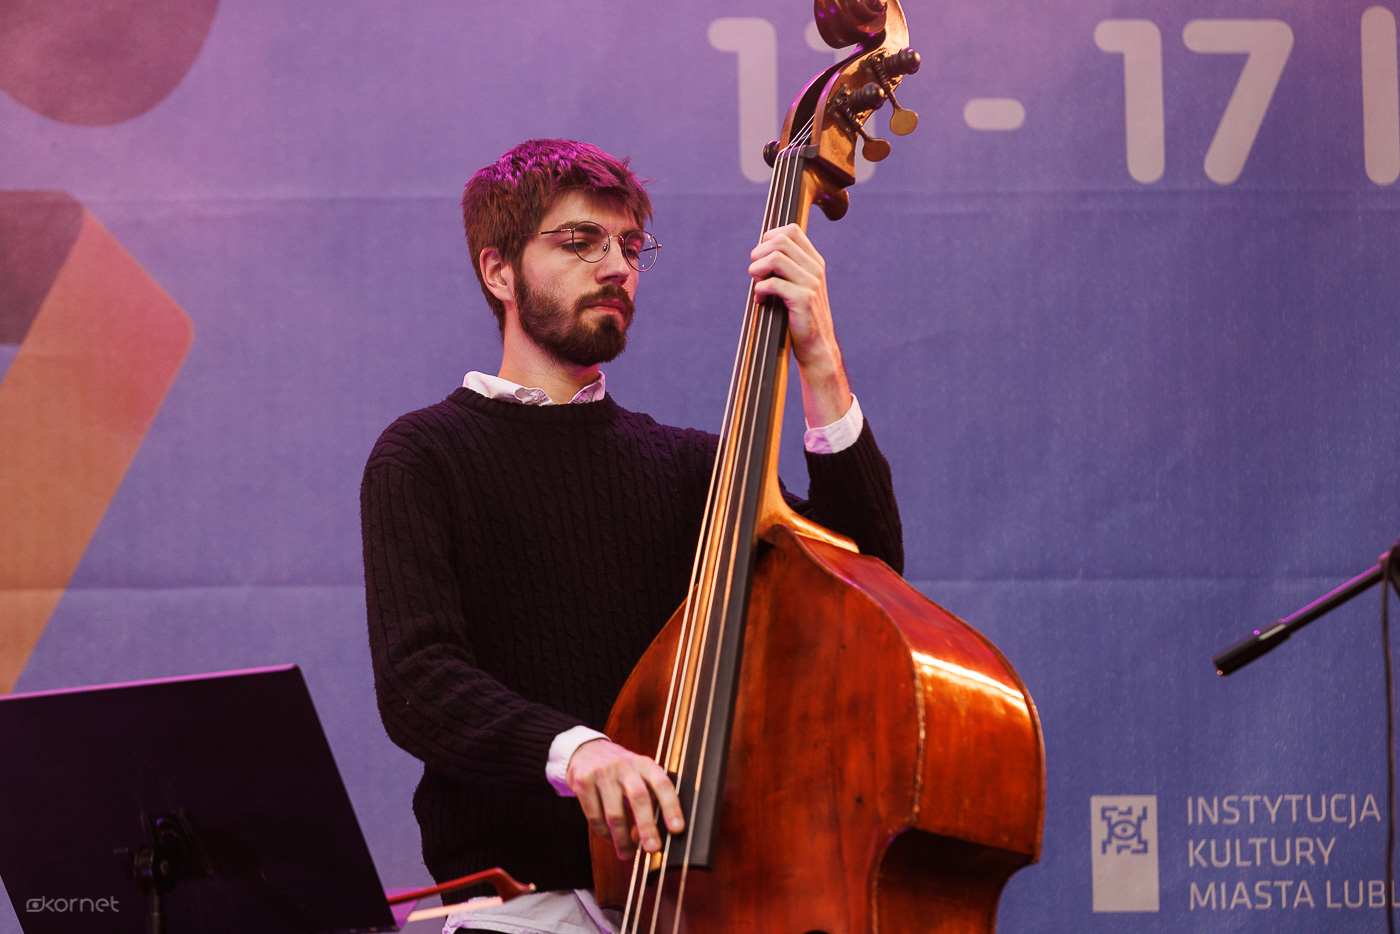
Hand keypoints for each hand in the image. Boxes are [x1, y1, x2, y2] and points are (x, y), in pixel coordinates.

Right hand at [565, 738, 684, 859]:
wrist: (586, 751)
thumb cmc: (621, 770)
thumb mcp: (639, 773)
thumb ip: (650, 797)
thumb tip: (656, 835)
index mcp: (644, 763)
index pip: (662, 784)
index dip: (671, 807)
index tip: (677, 829)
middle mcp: (625, 765)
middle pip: (639, 798)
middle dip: (647, 827)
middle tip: (653, 849)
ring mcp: (603, 772)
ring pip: (614, 813)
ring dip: (622, 838)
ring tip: (627, 854)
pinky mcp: (583, 782)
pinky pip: (594, 815)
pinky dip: (604, 833)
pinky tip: (611, 840)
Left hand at [749, 224, 852, 426]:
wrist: (816, 346)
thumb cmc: (800, 316)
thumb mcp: (797, 286)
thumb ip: (786, 268)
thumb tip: (758, 251)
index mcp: (814, 262)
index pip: (792, 230)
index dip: (769, 236)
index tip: (760, 253)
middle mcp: (815, 269)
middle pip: (780, 241)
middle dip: (759, 252)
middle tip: (754, 271)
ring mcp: (811, 283)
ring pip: (775, 258)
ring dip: (756, 269)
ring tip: (755, 283)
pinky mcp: (803, 299)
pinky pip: (773, 283)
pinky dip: (759, 290)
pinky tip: (759, 301)